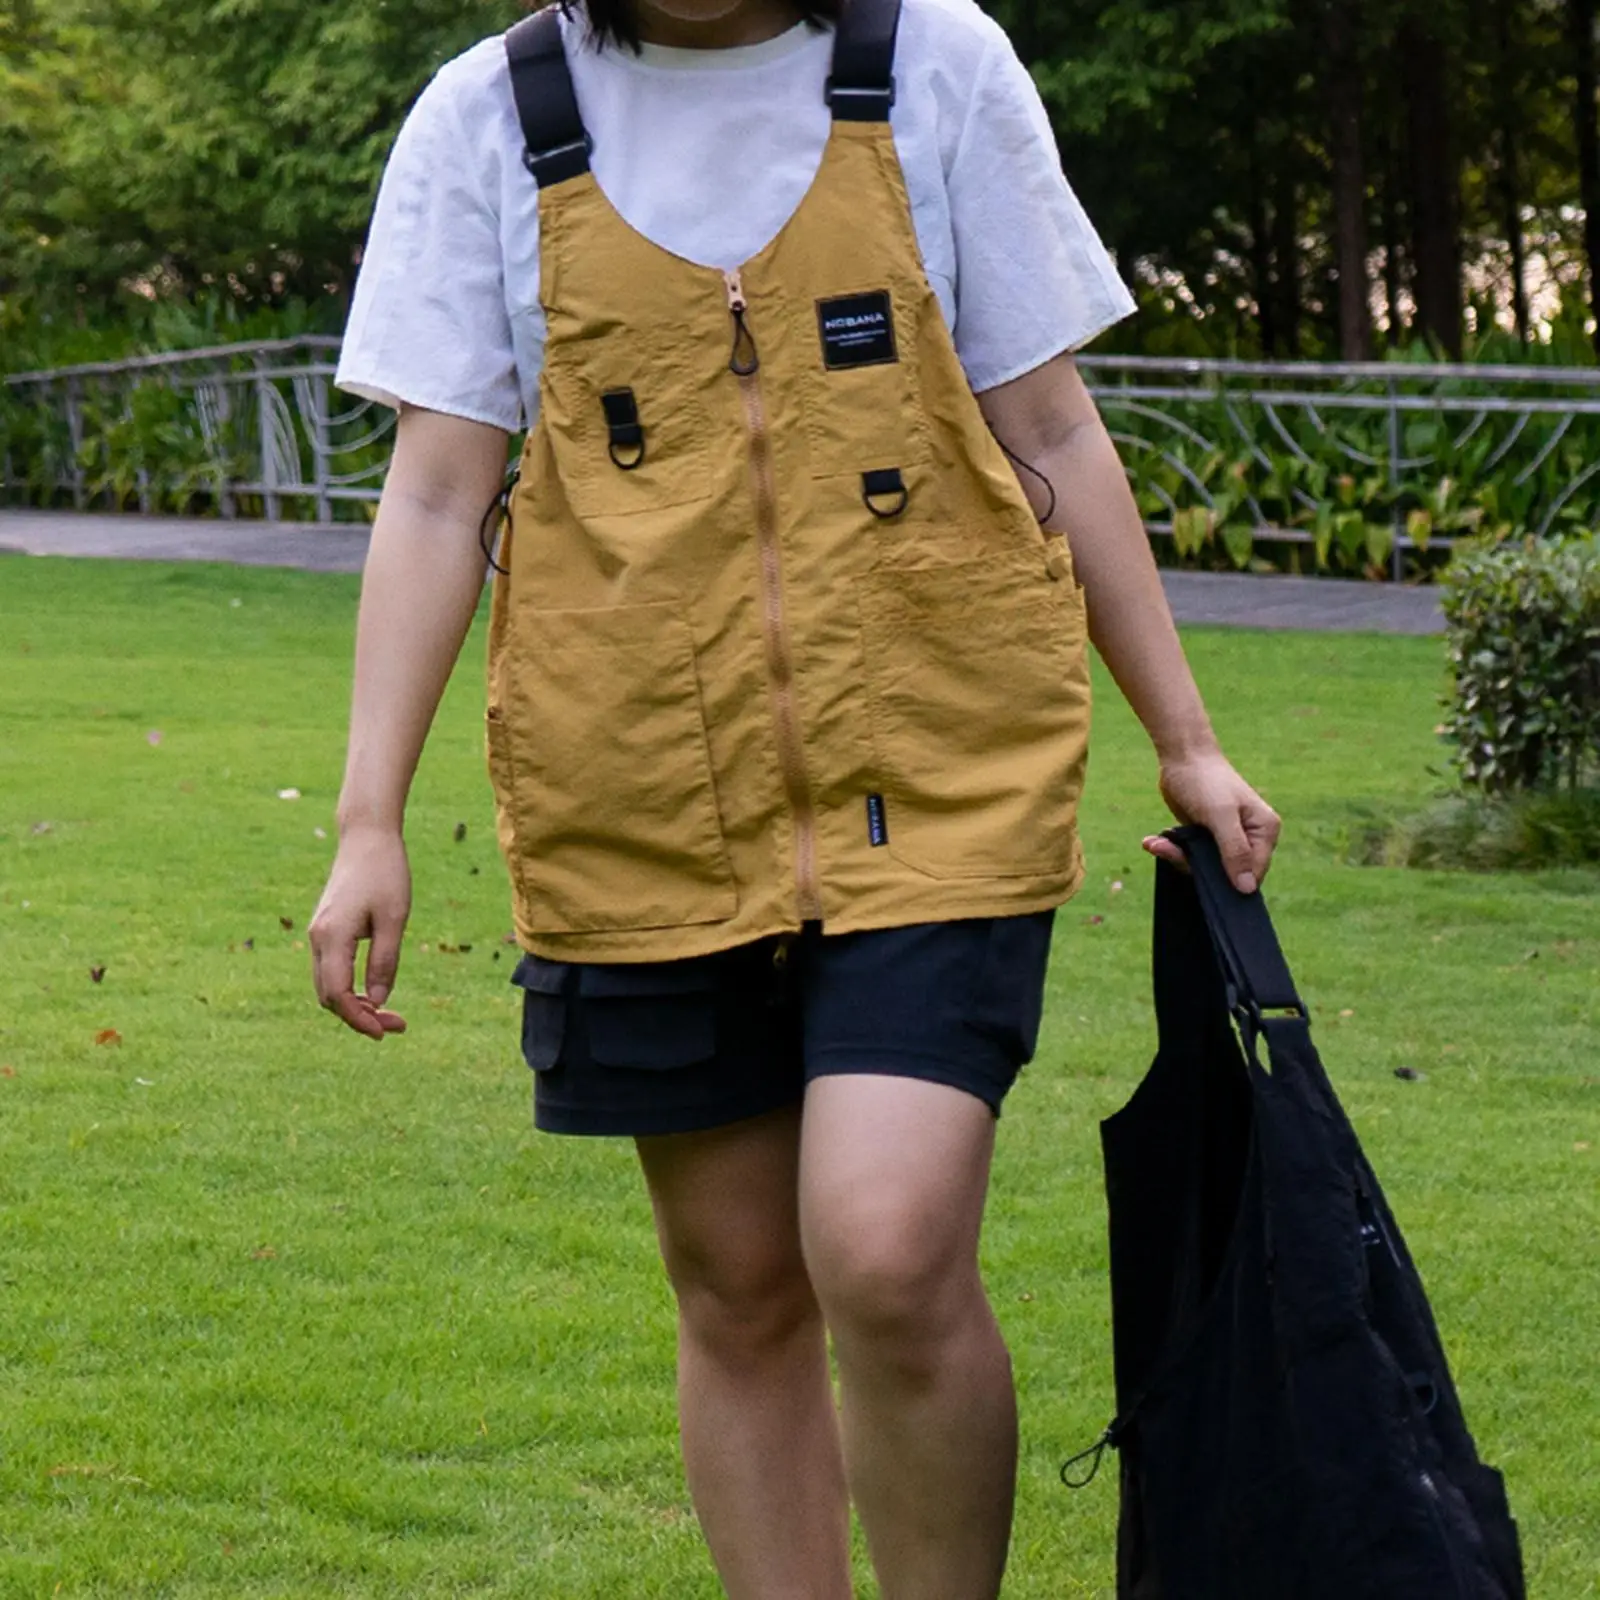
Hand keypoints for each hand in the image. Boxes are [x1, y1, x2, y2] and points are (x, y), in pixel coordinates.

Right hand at [309, 826, 411, 1039]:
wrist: (367, 838)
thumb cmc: (386, 873)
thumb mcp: (394, 919)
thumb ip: (385, 961)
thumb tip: (378, 1000)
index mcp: (331, 936)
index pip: (337, 994)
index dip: (360, 1018)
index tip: (387, 1031)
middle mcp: (317, 938)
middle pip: (328, 996)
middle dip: (359, 1016)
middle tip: (398, 1024)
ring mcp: (318, 934)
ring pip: (327, 986)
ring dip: (354, 1005)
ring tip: (389, 1013)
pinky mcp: (325, 930)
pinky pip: (330, 971)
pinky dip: (349, 988)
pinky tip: (374, 992)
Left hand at [1142, 750, 1280, 893]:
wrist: (1181, 758)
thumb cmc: (1206, 781)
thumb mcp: (1220, 816)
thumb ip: (1234, 851)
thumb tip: (1247, 889)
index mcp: (1264, 831)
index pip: (1253, 873)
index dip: (1228, 880)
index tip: (1197, 869)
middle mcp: (1250, 837)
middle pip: (1226, 874)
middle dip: (1193, 865)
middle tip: (1167, 849)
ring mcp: (1227, 839)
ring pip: (1203, 867)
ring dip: (1177, 856)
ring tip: (1155, 842)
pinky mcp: (1205, 837)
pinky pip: (1190, 856)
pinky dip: (1171, 850)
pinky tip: (1153, 841)